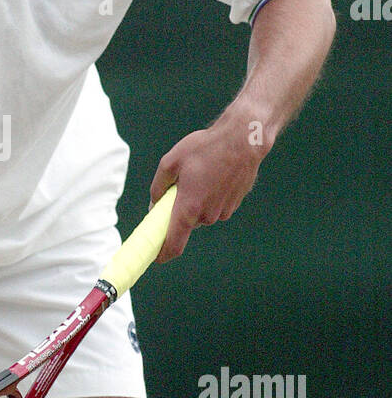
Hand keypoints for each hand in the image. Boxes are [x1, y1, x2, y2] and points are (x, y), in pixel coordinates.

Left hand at [150, 107, 266, 260]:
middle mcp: (207, 215)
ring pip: (201, 213)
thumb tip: (154, 203)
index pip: (174, 244)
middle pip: (186, 223)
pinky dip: (209, 196)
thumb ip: (158, 187)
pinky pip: (214, 205)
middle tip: (176, 189)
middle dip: (178, 211)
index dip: (162, 253)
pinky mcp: (234, 204)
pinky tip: (213, 174)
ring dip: (195, 201)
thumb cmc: (205, 148)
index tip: (154, 257)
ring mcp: (223, 211)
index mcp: (188, 208)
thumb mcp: (171, 162)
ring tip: (199, 174)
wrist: (244, 140)